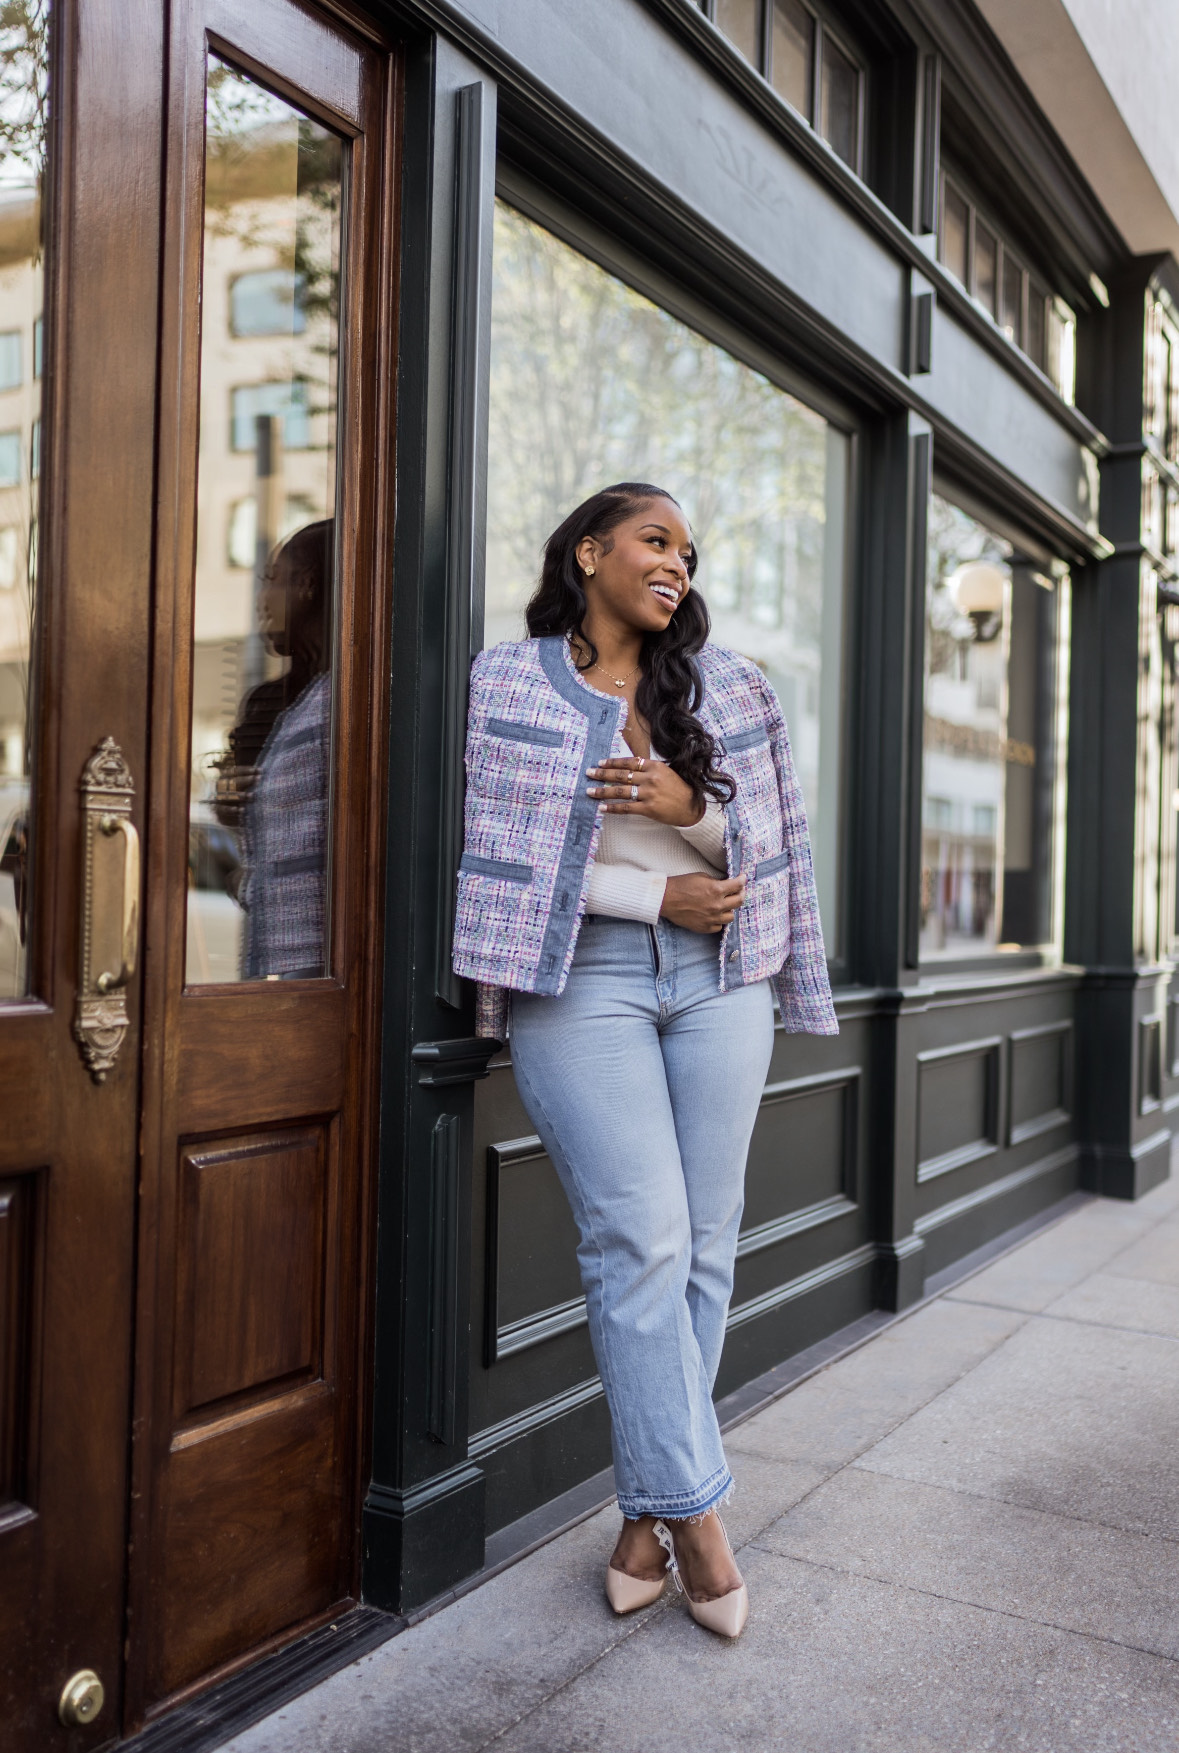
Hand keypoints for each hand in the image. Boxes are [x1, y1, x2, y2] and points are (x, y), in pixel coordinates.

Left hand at [586, 755, 701, 825]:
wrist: (691, 808)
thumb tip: (628, 768)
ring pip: (620, 791)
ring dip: (602, 791)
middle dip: (602, 774)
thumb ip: (648, 770)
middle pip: (621, 775)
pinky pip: (625, 807)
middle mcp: (650, 778)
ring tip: (590, 791)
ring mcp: (648, 793)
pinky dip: (612, 807)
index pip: (629, 762)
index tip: (600, 763)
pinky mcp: (648, 808)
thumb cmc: (679, 789)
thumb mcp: (666, 773)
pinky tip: (602, 807)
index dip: (613, 762)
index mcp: (655, 766)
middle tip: (589, 773)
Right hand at [659, 873, 745, 933]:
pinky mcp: (704, 927)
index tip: (743, 878)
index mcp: (716, 890)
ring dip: (730, 909)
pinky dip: (719, 920)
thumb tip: (725, 884)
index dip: (742, 880)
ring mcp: (711, 918)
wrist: (665, 899)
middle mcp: (717, 905)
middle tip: (739, 891)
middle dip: (741, 894)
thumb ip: (715, 882)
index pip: (738, 885)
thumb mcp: (701, 877)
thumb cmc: (681, 885)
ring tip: (725, 905)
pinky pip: (719, 926)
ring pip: (731, 916)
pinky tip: (715, 915)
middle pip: (739, 901)